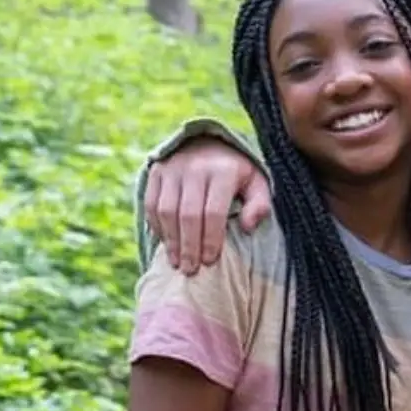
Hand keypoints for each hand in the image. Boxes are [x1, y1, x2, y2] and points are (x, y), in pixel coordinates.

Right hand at [143, 137, 270, 274]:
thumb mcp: (257, 183)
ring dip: (171, 240)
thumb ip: (259, 204)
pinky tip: (166, 243)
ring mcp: (172, 168)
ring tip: (177, 262)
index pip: (214, 212)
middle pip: (188, 215)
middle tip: (191, 270)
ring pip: (166, 211)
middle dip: (189, 246)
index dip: (211, 239)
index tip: (211, 261)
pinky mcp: (156, 171)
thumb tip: (247, 227)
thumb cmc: (237, 171)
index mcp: (223, 171)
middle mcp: (195, 167)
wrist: (209, 141)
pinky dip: (157, 226)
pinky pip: (151, 204)